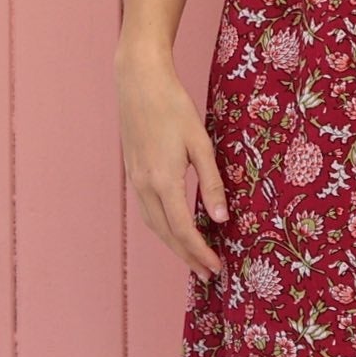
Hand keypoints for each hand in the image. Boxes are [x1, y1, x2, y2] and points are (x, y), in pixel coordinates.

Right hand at [115, 47, 228, 282]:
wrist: (138, 82)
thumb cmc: (173, 106)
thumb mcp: (201, 142)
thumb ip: (211, 181)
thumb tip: (222, 217)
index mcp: (164, 180)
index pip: (183, 230)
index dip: (200, 252)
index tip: (216, 269)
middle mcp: (145, 186)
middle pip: (166, 234)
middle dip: (188, 257)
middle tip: (208, 274)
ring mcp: (135, 180)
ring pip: (154, 225)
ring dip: (174, 246)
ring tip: (194, 258)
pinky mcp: (133, 173)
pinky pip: (148, 211)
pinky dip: (163, 228)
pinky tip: (175, 229)